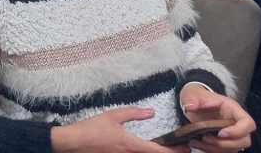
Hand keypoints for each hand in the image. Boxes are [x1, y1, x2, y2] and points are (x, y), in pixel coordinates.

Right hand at [52, 107, 189, 152]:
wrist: (73, 143)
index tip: (186, 147)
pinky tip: (149, 150)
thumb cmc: (91, 129)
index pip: (158, 151)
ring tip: (168, 148)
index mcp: (131, 145)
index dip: (174, 151)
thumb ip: (133, 113)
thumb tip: (151, 111)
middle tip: (183, 148)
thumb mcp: (112, 116)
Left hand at [179, 86, 254, 151]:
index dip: (238, 131)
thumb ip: (192, 99)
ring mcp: (232, 135)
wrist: (194, 103)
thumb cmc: (199, 97)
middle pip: (244, 141)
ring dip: (215, 149)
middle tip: (206, 138)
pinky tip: (196, 144)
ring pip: (233, 149)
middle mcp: (236, 124)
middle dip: (225, 144)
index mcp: (234, 110)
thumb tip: (189, 106)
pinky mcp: (224, 142)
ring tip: (196, 142)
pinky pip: (223, 151)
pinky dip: (210, 150)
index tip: (220, 133)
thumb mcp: (193, 94)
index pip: (248, 123)